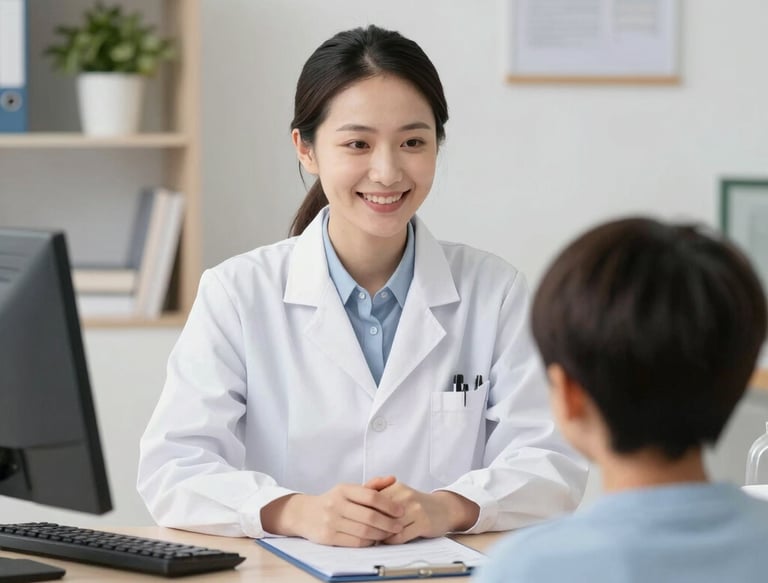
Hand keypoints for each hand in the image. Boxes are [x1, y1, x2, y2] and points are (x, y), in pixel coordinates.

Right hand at [261, 477, 404, 546]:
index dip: (388, 504)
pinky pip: (355, 542)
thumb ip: (372, 485)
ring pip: (364, 531)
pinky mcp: (328, 537)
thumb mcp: (348, 490)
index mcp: (343, 489)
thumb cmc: (332, 501)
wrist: (304, 514)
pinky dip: (369, 542)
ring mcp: (331, 521)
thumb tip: (392, 478)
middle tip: (399, 526)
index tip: (400, 511)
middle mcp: (336, 504)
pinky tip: (375, 539)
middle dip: (388, 523)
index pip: (371, 496)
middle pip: (369, 516)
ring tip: (390, 534)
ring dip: (381, 534)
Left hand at [364, 478, 478, 543]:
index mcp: (395, 486)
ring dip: (380, 534)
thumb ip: (378, 491)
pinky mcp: (423, 523)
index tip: (357, 520)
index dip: (362, 512)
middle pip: (378, 513)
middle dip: (370, 524)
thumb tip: (356, 504)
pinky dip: (391, 541)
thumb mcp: (398, 491)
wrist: (443, 508)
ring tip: (375, 538)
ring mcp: (415, 509)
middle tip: (363, 532)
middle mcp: (405, 495)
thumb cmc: (415, 503)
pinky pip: (400, 536)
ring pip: (388, 525)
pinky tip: (389, 540)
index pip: (371, 500)